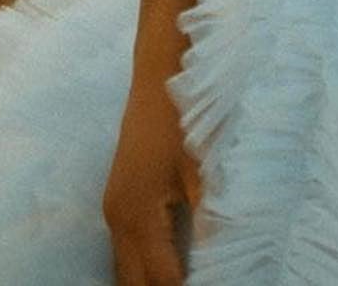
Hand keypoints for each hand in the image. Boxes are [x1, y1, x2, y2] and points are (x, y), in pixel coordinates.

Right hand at [103, 79, 201, 285]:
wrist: (161, 72)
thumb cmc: (186, 114)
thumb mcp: (205, 168)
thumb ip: (211, 219)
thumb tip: (223, 261)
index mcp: (138, 215)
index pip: (162, 280)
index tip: (215, 285)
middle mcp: (118, 220)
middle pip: (134, 284)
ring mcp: (114, 209)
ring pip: (125, 270)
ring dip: (149, 283)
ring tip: (185, 281)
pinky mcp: (118, 200)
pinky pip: (124, 251)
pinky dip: (142, 268)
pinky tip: (167, 269)